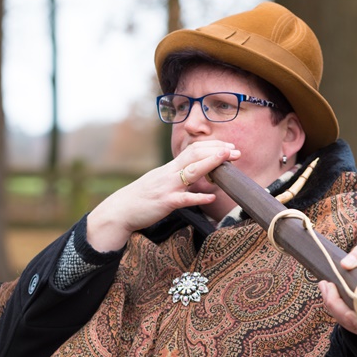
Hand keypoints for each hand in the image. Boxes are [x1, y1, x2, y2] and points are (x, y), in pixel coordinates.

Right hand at [86, 141, 240, 250]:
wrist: (120, 210)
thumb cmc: (142, 198)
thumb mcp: (160, 182)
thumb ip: (178, 177)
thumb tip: (198, 176)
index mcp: (170, 168)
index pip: (193, 150)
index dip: (212, 146)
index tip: (229, 146)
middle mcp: (169, 173)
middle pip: (195, 154)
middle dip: (217, 151)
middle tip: (236, 151)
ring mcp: (168, 187)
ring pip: (192, 171)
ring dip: (211, 163)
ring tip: (227, 159)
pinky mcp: (165, 203)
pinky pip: (184, 199)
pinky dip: (199, 197)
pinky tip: (212, 198)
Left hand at [318, 242, 356, 336]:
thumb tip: (345, 264)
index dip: (348, 311)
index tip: (333, 287)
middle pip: (353, 323)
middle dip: (335, 305)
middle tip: (325, 284)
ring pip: (347, 323)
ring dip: (332, 306)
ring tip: (324, 286)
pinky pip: (346, 321)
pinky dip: (334, 308)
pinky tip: (328, 293)